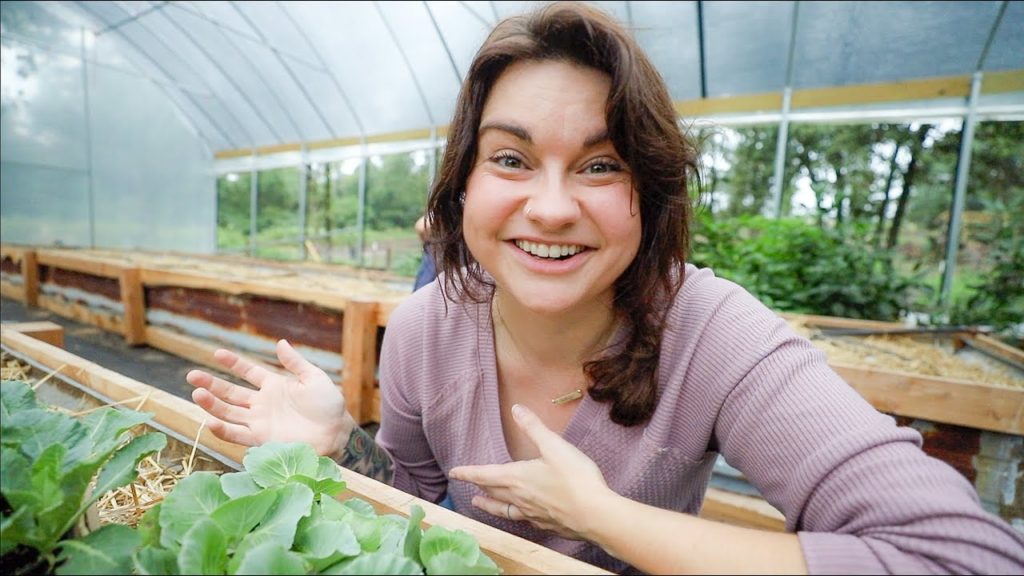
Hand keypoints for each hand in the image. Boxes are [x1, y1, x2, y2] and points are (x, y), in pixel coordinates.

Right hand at [186, 339, 351, 456]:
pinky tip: (210, 422)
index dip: (233, 363)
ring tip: (197, 395)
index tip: (216, 353)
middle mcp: (262, 403)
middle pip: (231, 393)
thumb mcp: (313, 378)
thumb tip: (280, 342)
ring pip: (229, 413)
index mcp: (274, 385)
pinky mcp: (262, 439)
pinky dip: (223, 431)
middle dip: (211, 384)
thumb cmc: (329, 405)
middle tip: (192, 376)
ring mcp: (260, 422)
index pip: (248, 372)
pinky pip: (238, 435)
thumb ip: (295, 363)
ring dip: (212, 405)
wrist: (337, 433)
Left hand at [448, 404, 611, 539]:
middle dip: (478, 486)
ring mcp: (532, 514)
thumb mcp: (554, 445)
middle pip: (492, 491)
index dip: (468, 473)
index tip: (454, 472)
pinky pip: (522, 519)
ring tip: (478, 504)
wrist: (595, 515)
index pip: (485, 474)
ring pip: (503, 508)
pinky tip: (519, 516)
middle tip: (467, 484)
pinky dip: (513, 515)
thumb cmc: (575, 478)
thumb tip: (516, 409)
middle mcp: (520, 498)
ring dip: (489, 504)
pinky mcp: (546, 524)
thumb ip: (534, 427)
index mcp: (517, 477)